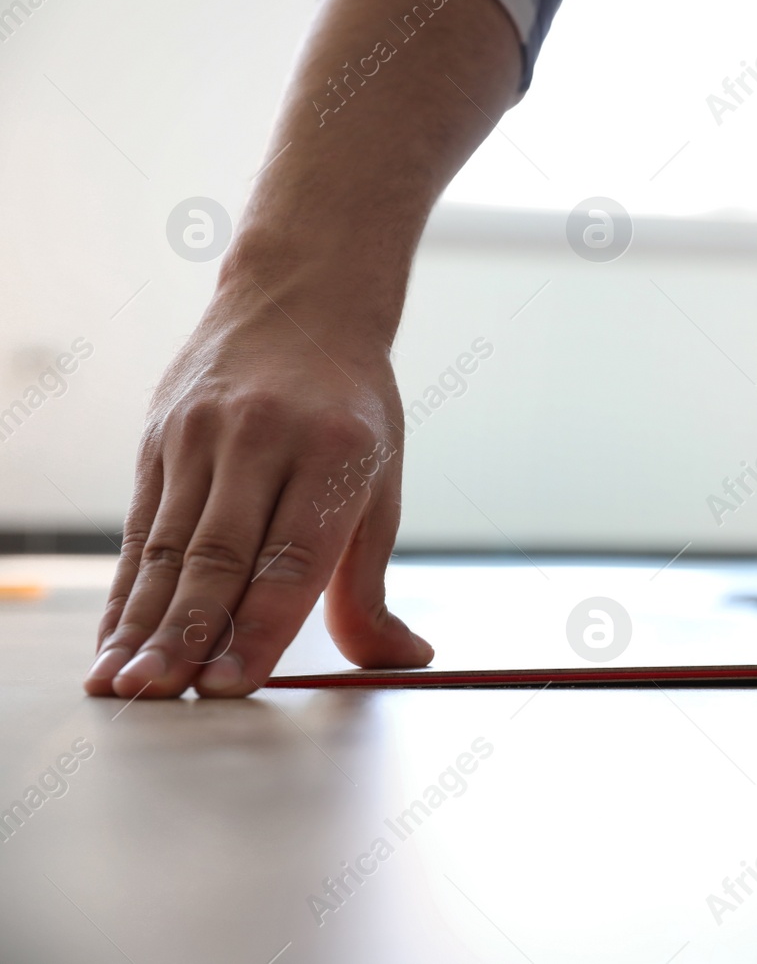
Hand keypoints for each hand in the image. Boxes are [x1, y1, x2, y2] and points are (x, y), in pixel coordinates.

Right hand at [83, 288, 430, 697]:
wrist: (300, 302)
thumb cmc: (351, 410)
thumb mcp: (380, 482)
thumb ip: (371, 581)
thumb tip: (401, 661)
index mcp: (337, 452)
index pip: (292, 557)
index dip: (260, 627)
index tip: (231, 687)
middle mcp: (264, 439)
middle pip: (219, 555)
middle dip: (187, 635)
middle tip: (160, 697)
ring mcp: (202, 434)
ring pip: (168, 546)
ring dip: (142, 623)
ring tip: (123, 685)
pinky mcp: (159, 437)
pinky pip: (140, 528)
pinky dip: (126, 592)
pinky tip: (111, 642)